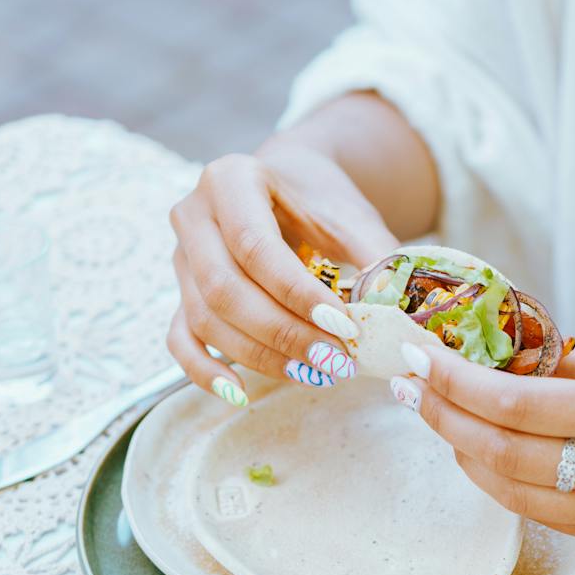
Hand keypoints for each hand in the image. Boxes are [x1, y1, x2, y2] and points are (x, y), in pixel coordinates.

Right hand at [167, 144, 397, 400]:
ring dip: (260, 356)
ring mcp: (181, 257)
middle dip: (283, 333)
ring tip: (315, 373)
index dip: (298, 295)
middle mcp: (193, 216)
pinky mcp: (182, 293)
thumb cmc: (320, 199)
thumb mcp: (350, 216)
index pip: (255, 248)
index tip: (343, 326)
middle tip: (335, 360)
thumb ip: (373, 258)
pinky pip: (181, 340)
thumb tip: (394, 313)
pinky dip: (206, 372)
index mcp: (230, 180)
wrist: (288, 182)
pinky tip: (240, 394)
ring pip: (206, 319)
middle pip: (225, 289)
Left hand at [392, 338, 574, 548]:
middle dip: (444, 419)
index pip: (516, 401)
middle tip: (410, 387)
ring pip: (513, 494)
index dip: (454, 381)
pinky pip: (544, 515)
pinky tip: (483, 455)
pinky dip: (503, 485)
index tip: (417, 356)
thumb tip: (496, 358)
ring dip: (465, 455)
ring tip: (439, 418)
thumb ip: (571, 364)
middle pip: (502, 454)